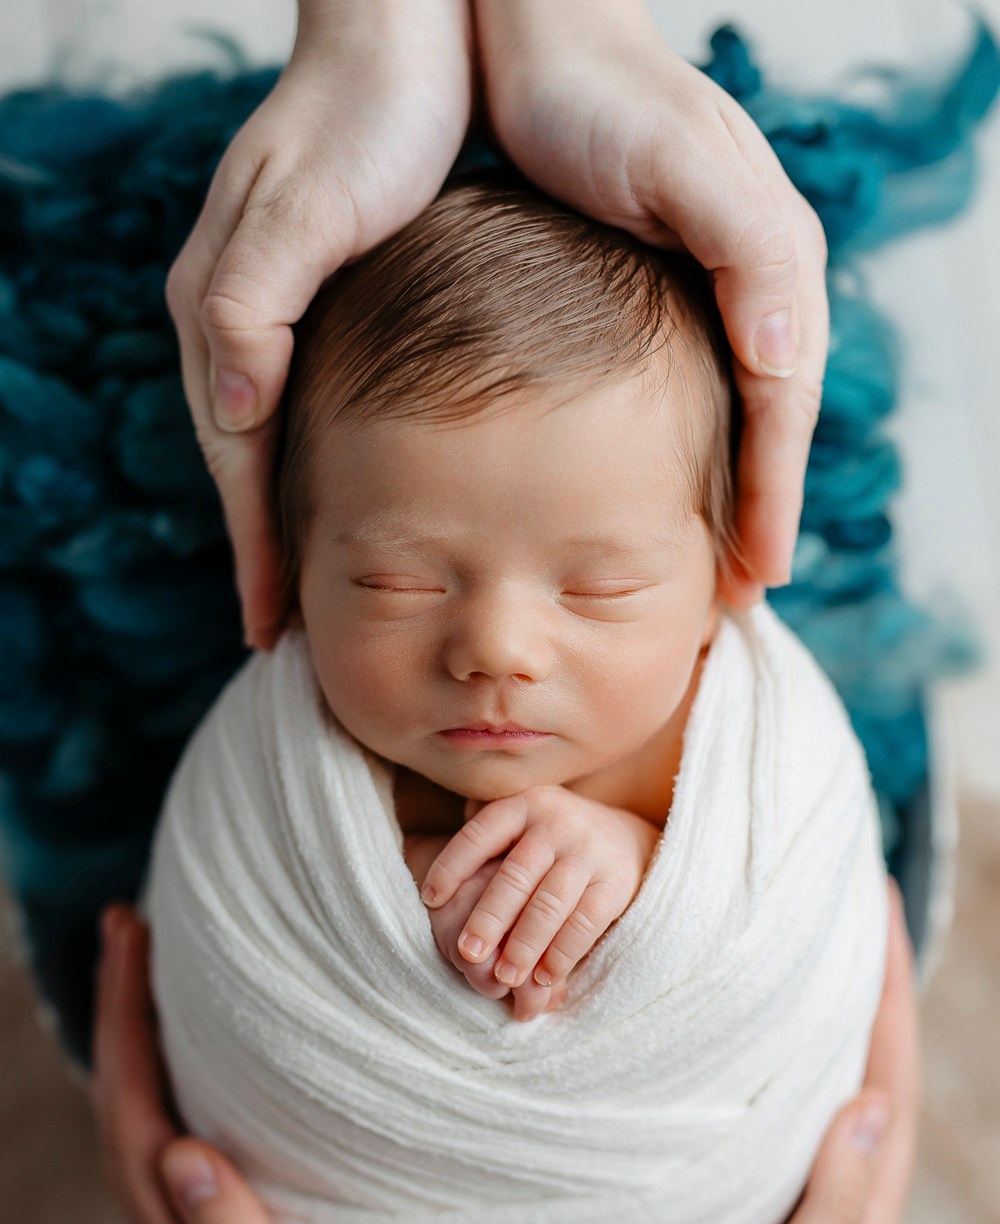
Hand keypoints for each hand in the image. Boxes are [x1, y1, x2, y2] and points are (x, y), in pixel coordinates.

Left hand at [89, 905, 518, 1223]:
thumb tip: (185, 1156)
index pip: (137, 1129)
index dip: (126, 1029)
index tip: (130, 937)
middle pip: (135, 1124)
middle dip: (125, 1023)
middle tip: (137, 932)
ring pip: (165, 1141)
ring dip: (155, 1056)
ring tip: (172, 983)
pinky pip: (207, 1164)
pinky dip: (200, 1097)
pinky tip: (234, 1075)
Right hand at [164, 0, 472, 647]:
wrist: (402, 28)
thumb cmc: (366, 113)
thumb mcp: (303, 207)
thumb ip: (253, 308)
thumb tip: (231, 416)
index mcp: (225, 311)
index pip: (237, 466)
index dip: (256, 553)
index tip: (269, 632)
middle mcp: (236, 317)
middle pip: (246, 466)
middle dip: (266, 552)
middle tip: (287, 632)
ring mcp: (274, 305)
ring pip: (270, 440)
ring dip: (288, 514)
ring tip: (313, 582)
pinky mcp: (313, 292)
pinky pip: (305, 401)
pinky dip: (319, 459)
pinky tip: (349, 484)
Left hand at [420, 787, 660, 1020]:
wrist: (626, 838)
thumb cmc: (551, 838)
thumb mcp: (520, 819)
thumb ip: (482, 829)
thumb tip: (418, 846)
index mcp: (524, 804)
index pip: (480, 834)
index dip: (452, 865)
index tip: (430, 899)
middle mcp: (557, 822)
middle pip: (516, 876)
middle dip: (489, 918)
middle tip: (467, 954)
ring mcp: (589, 852)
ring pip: (550, 904)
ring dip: (525, 945)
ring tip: (505, 977)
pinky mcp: (616, 883)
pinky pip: (585, 922)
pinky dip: (563, 953)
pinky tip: (544, 977)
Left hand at [474, 0, 829, 604]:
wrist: (528, 28)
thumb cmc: (596, 92)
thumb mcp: (685, 166)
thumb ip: (749, 257)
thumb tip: (787, 366)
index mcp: (768, 261)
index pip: (781, 408)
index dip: (772, 496)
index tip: (755, 579)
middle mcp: (747, 278)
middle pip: (765, 422)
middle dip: (755, 510)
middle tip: (736, 596)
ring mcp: (700, 281)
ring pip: (727, 412)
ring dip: (723, 490)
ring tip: (707, 562)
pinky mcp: (648, 283)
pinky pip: (682, 385)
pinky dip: (677, 446)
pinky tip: (650, 482)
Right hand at [531, 876, 919, 1223]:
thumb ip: (827, 1217)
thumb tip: (867, 1105)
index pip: (887, 1090)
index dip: (885, 994)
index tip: (873, 908)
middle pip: (872, 1084)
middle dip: (867, 991)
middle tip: (844, 904)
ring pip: (834, 1100)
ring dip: (830, 1021)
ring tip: (807, 945)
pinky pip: (792, 1130)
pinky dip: (788, 1066)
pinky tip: (757, 1036)